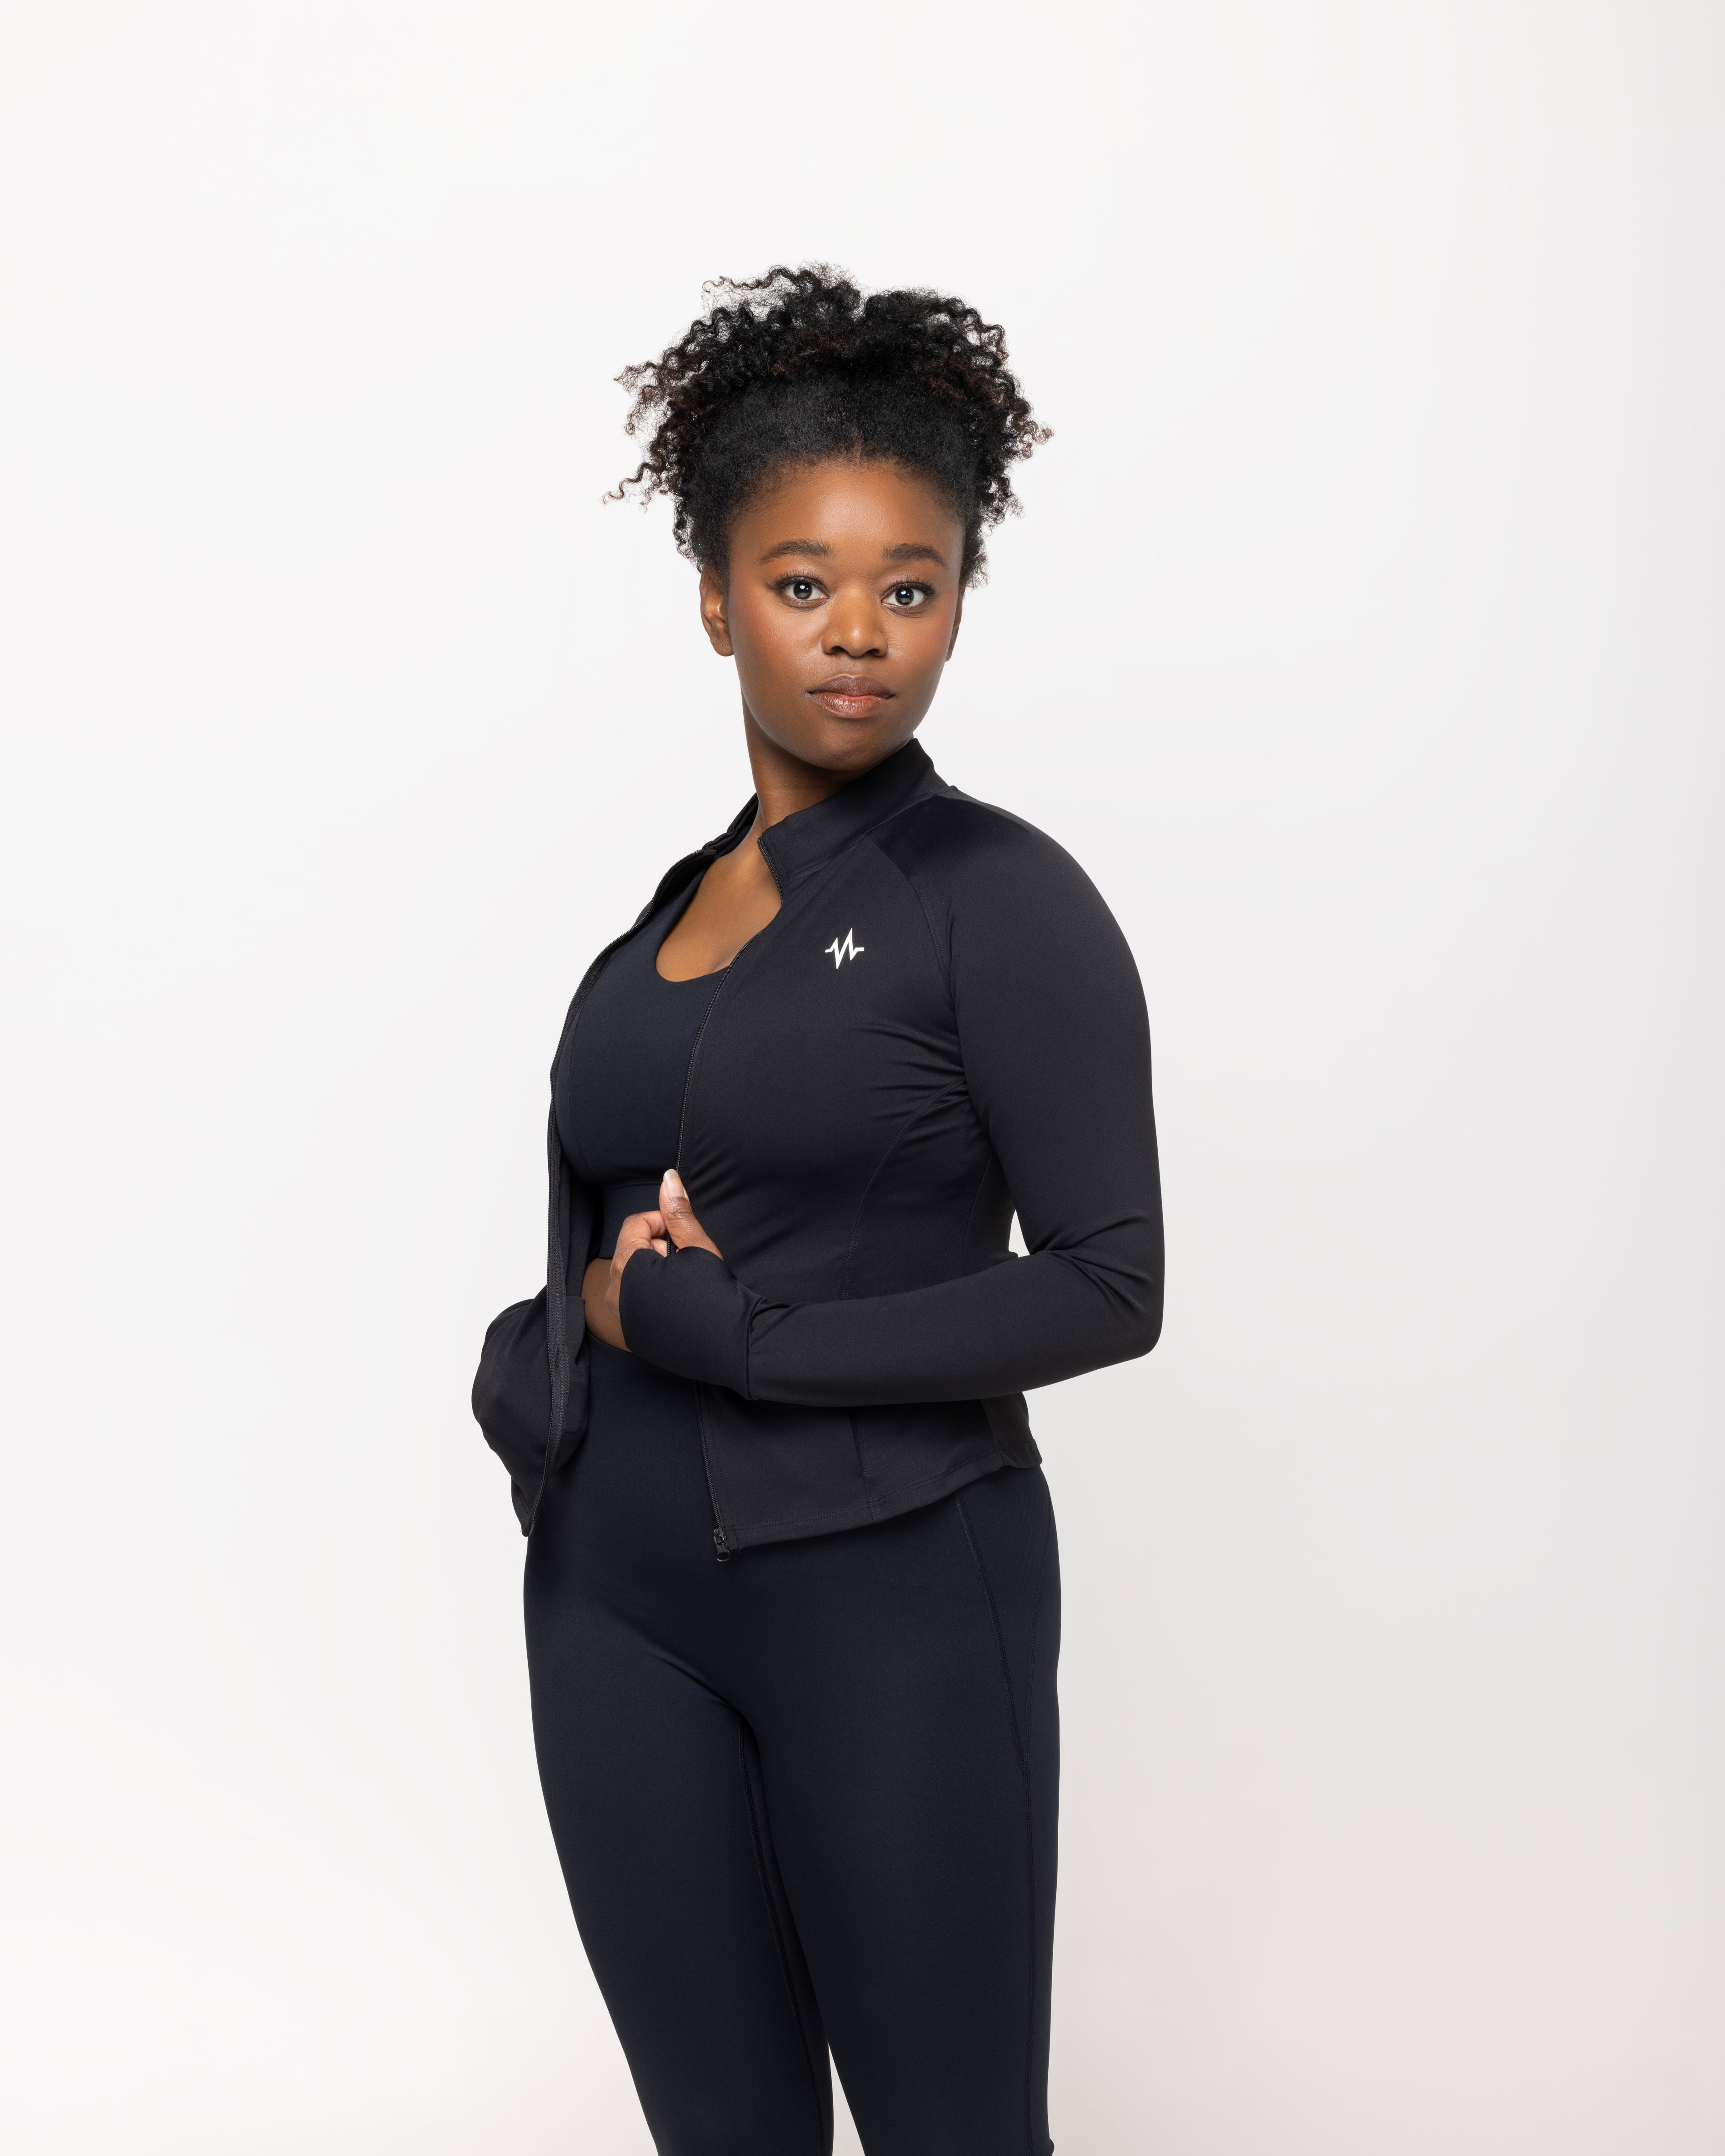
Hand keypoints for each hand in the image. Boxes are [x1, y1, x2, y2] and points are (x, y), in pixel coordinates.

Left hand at [581, 1170, 722, 1352]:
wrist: (730, 1344)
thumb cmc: (714, 1294)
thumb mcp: (697, 1245)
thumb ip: (678, 1211)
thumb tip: (668, 1178)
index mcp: (627, 1265)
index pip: (635, 1224)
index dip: (662, 1223)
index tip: (683, 1236)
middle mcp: (615, 1293)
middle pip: (630, 1252)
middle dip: (656, 1249)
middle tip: (685, 1262)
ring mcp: (621, 1318)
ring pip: (631, 1279)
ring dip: (652, 1274)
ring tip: (682, 1284)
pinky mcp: (632, 1337)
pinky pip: (633, 1305)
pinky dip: (650, 1299)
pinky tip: (676, 1305)